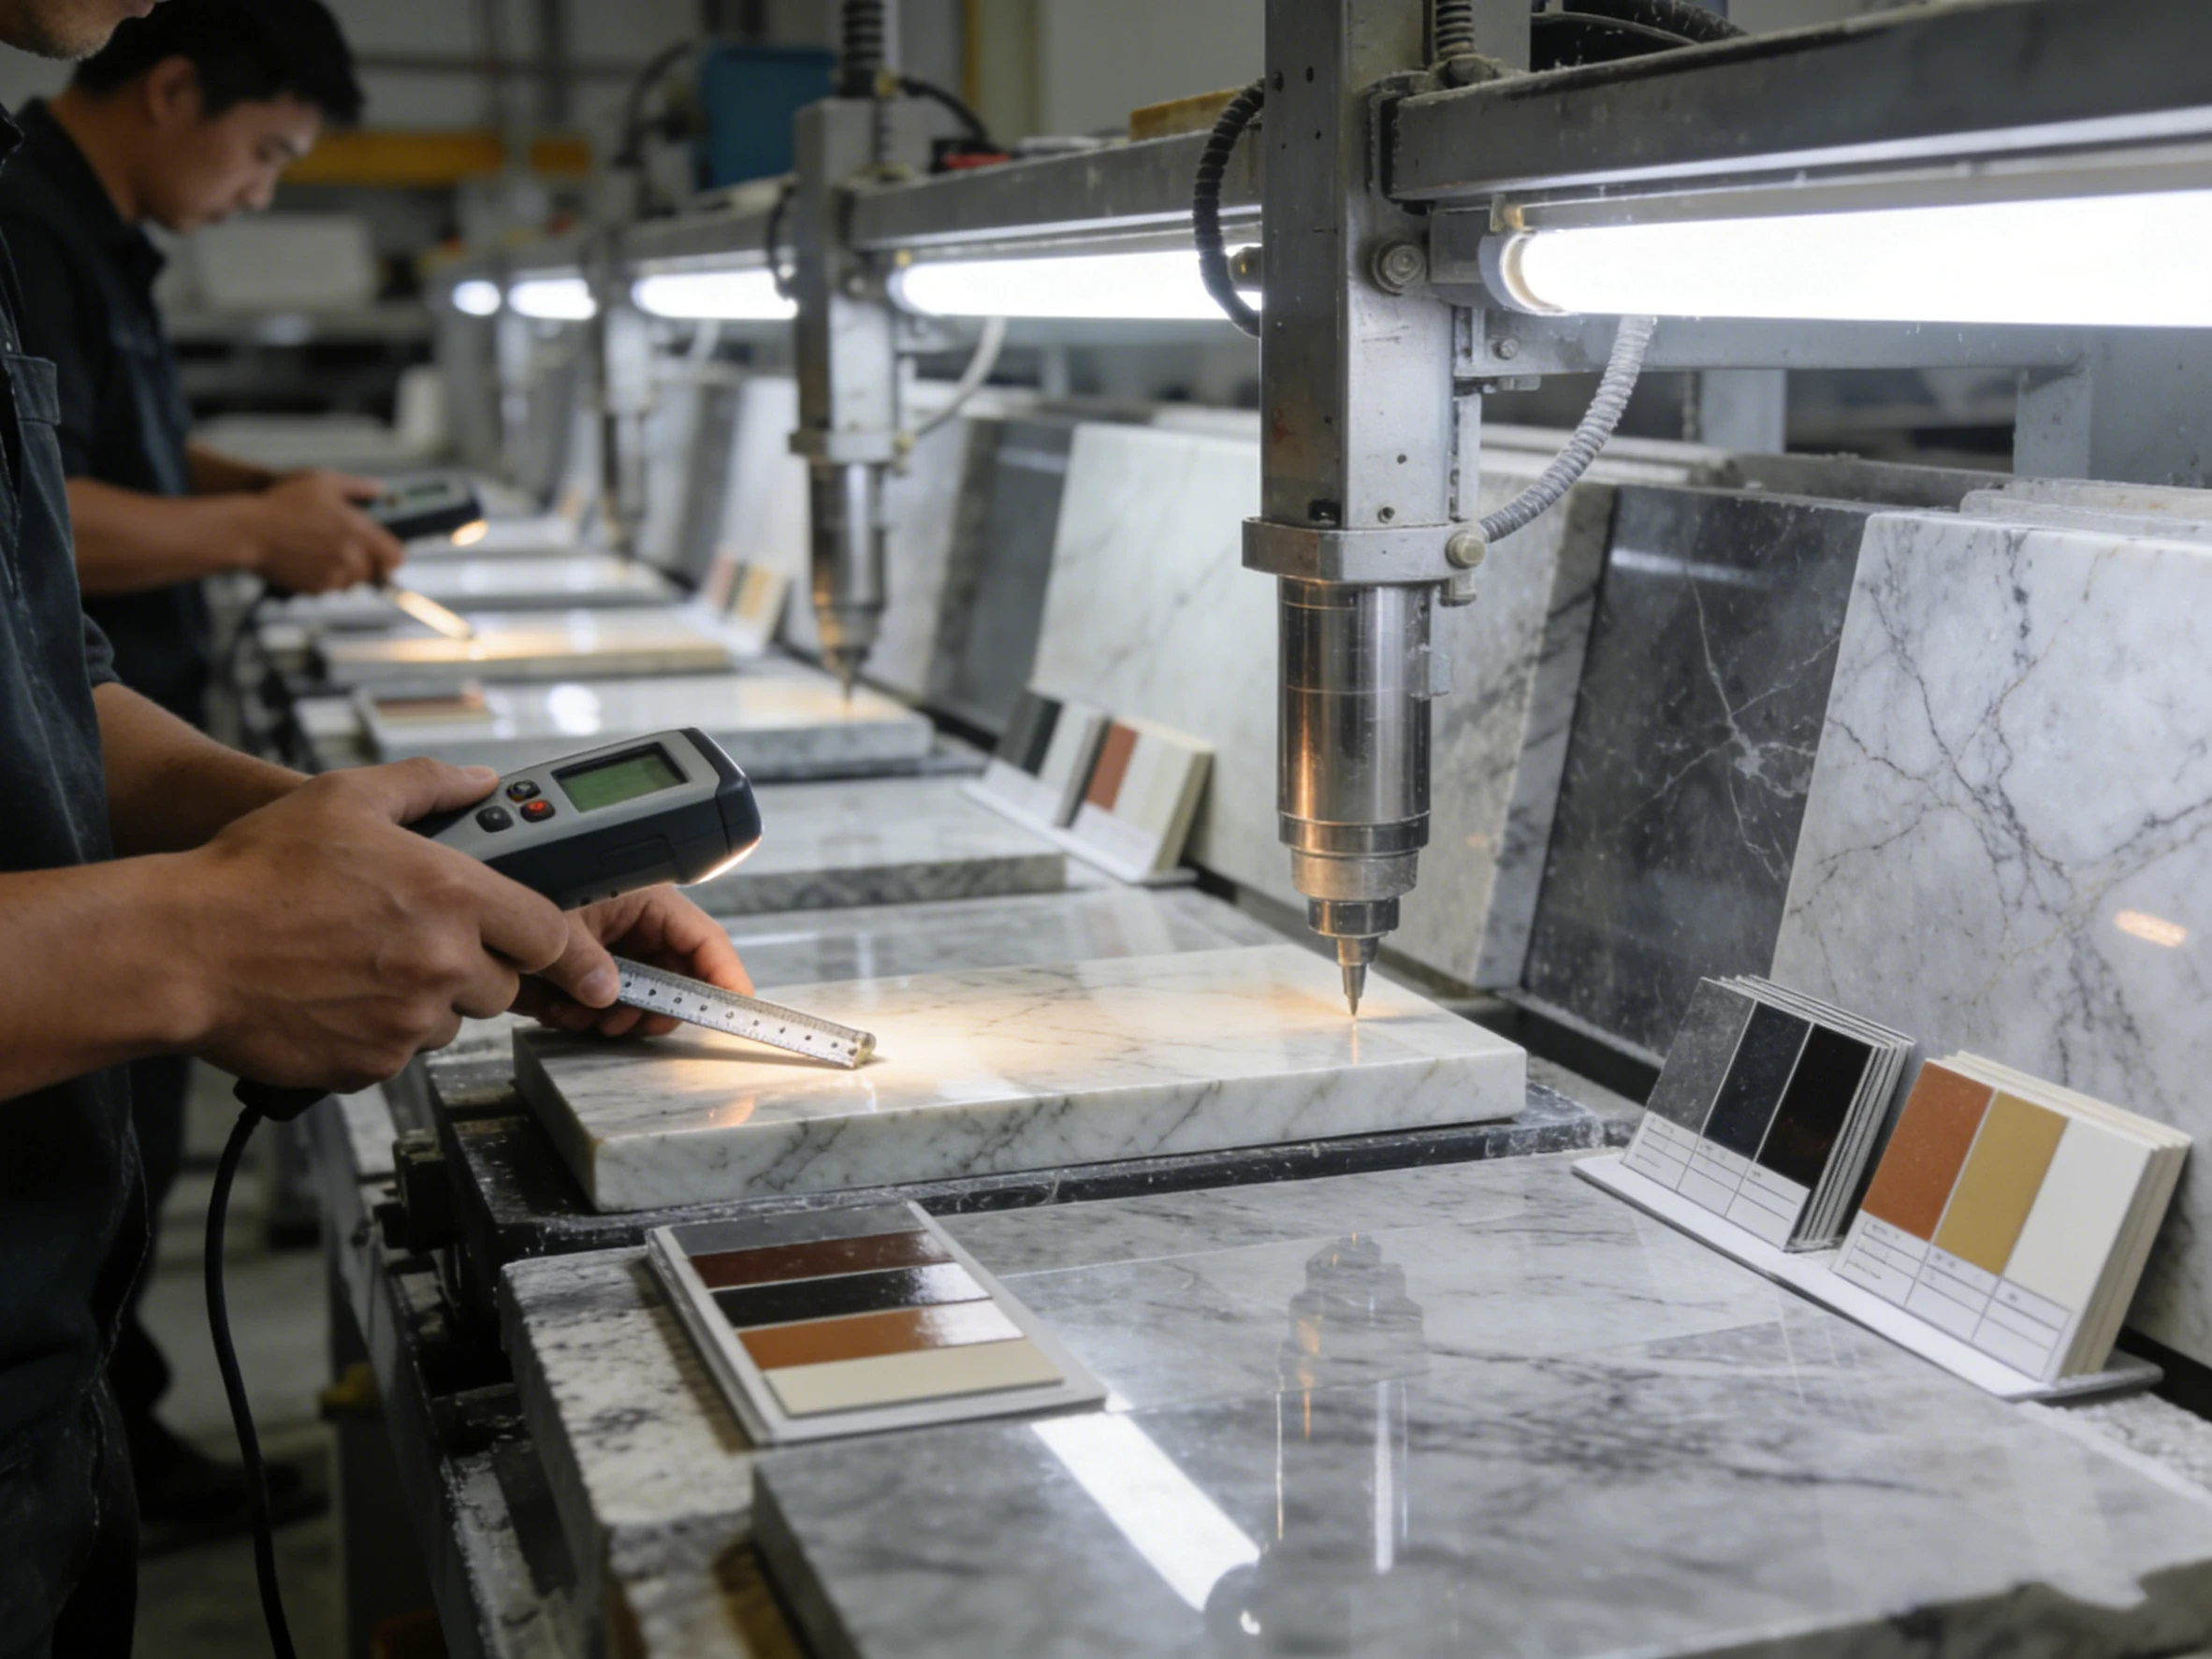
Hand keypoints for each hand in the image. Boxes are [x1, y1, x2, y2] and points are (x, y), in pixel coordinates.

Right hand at [176, 759, 573, 1091]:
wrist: (181, 948)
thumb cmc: (255, 873)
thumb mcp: (345, 798)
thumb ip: (427, 785)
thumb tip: (480, 780)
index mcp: (453, 897)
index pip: (550, 934)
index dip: (569, 949)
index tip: (595, 971)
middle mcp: (443, 964)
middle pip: (503, 984)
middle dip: (474, 966)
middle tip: (417, 941)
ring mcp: (408, 1022)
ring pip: (451, 1021)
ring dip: (427, 1000)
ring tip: (362, 963)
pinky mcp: (370, 1065)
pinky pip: (399, 1053)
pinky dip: (379, 1032)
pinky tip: (335, 997)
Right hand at [239, 469, 405, 594]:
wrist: (248, 530)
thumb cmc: (283, 503)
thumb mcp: (323, 482)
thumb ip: (357, 486)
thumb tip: (379, 489)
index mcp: (359, 532)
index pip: (395, 557)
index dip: (390, 554)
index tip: (381, 551)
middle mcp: (351, 558)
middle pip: (374, 573)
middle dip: (364, 563)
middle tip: (343, 547)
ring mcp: (333, 576)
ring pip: (351, 583)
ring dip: (343, 572)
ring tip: (321, 551)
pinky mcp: (314, 589)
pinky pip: (328, 589)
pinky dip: (322, 579)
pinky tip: (306, 560)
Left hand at [514, 889, 752, 1038]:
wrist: (477, 902)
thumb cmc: (521, 877)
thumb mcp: (556, 919)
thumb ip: (585, 959)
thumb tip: (608, 997)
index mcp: (643, 899)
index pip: (702, 939)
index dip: (724, 975)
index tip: (734, 1010)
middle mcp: (631, 925)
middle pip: (672, 976)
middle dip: (653, 1008)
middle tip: (633, 1025)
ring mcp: (608, 950)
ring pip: (635, 998)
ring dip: (612, 1016)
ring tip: (580, 1014)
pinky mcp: (581, 971)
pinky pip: (599, 1005)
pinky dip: (581, 1015)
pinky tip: (557, 1008)